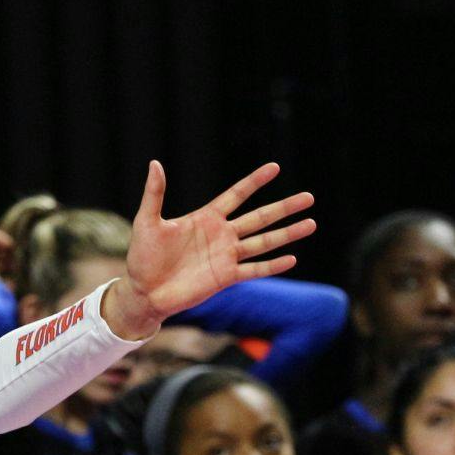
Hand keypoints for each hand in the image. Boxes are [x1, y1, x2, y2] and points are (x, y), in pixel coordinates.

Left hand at [103, 160, 315, 339]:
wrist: (143, 291)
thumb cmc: (142, 256)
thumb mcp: (147, 221)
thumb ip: (154, 194)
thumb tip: (155, 163)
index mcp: (205, 218)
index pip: (236, 195)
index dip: (254, 182)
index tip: (275, 167)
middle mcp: (221, 235)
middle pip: (259, 217)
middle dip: (284, 207)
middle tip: (309, 197)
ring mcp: (226, 256)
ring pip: (264, 242)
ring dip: (287, 234)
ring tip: (311, 223)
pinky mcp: (226, 277)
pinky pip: (254, 269)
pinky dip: (273, 265)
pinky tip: (292, 258)